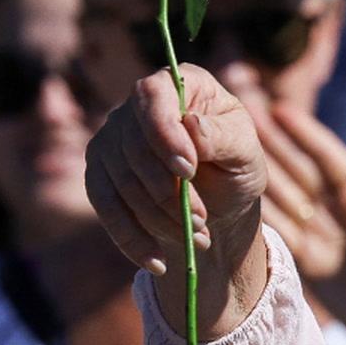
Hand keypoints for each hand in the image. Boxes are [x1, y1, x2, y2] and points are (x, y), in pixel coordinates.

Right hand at [84, 65, 265, 277]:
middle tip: (202, 218)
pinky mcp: (100, 174)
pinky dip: (131, 237)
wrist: (220, 203)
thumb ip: (225, 137)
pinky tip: (157, 260)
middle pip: (133, 145)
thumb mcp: (246, 152)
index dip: (164, 131)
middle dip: (168, 190)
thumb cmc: (236, 165)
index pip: (154, 94)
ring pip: (120, 181)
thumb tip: (192, 125)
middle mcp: (138, 105)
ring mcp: (112, 138)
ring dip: (158, 217)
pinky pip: (105, 207)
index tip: (188, 169)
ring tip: (197, 236)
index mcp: (181, 84)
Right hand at [251, 101, 345, 335]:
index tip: (281, 110)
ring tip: (226, 148)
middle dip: (273, 143)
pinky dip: (258, 213)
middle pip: (299, 170)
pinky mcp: (303, 258)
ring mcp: (317, 231)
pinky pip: (278, 231)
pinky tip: (232, 195)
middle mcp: (336, 207)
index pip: (330, 159)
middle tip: (242, 115)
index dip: (306, 135)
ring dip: (258, 172)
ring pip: (282, 196)